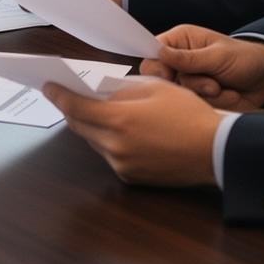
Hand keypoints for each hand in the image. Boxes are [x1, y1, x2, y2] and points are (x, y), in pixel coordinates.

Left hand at [42, 77, 224, 185]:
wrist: (215, 150)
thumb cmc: (189, 115)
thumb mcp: (156, 88)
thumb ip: (122, 89)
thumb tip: (100, 92)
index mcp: (119, 119)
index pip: (75, 106)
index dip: (58, 95)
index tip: (47, 86)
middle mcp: (114, 145)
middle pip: (79, 125)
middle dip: (72, 109)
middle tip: (68, 95)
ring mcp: (121, 164)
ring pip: (94, 141)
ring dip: (93, 126)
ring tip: (102, 111)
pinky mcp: (130, 177)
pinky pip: (109, 156)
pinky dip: (109, 142)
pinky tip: (124, 132)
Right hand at [138, 24, 263, 111]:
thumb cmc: (244, 59)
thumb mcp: (218, 56)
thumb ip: (189, 58)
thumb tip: (159, 53)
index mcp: (180, 41)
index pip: (153, 52)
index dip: (156, 66)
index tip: (168, 76)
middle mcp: (180, 61)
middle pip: (163, 79)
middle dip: (190, 84)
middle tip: (212, 84)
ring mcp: (188, 81)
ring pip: (180, 95)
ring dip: (205, 94)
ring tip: (223, 86)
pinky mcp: (198, 99)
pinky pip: (195, 106)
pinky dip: (215, 103)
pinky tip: (228, 94)